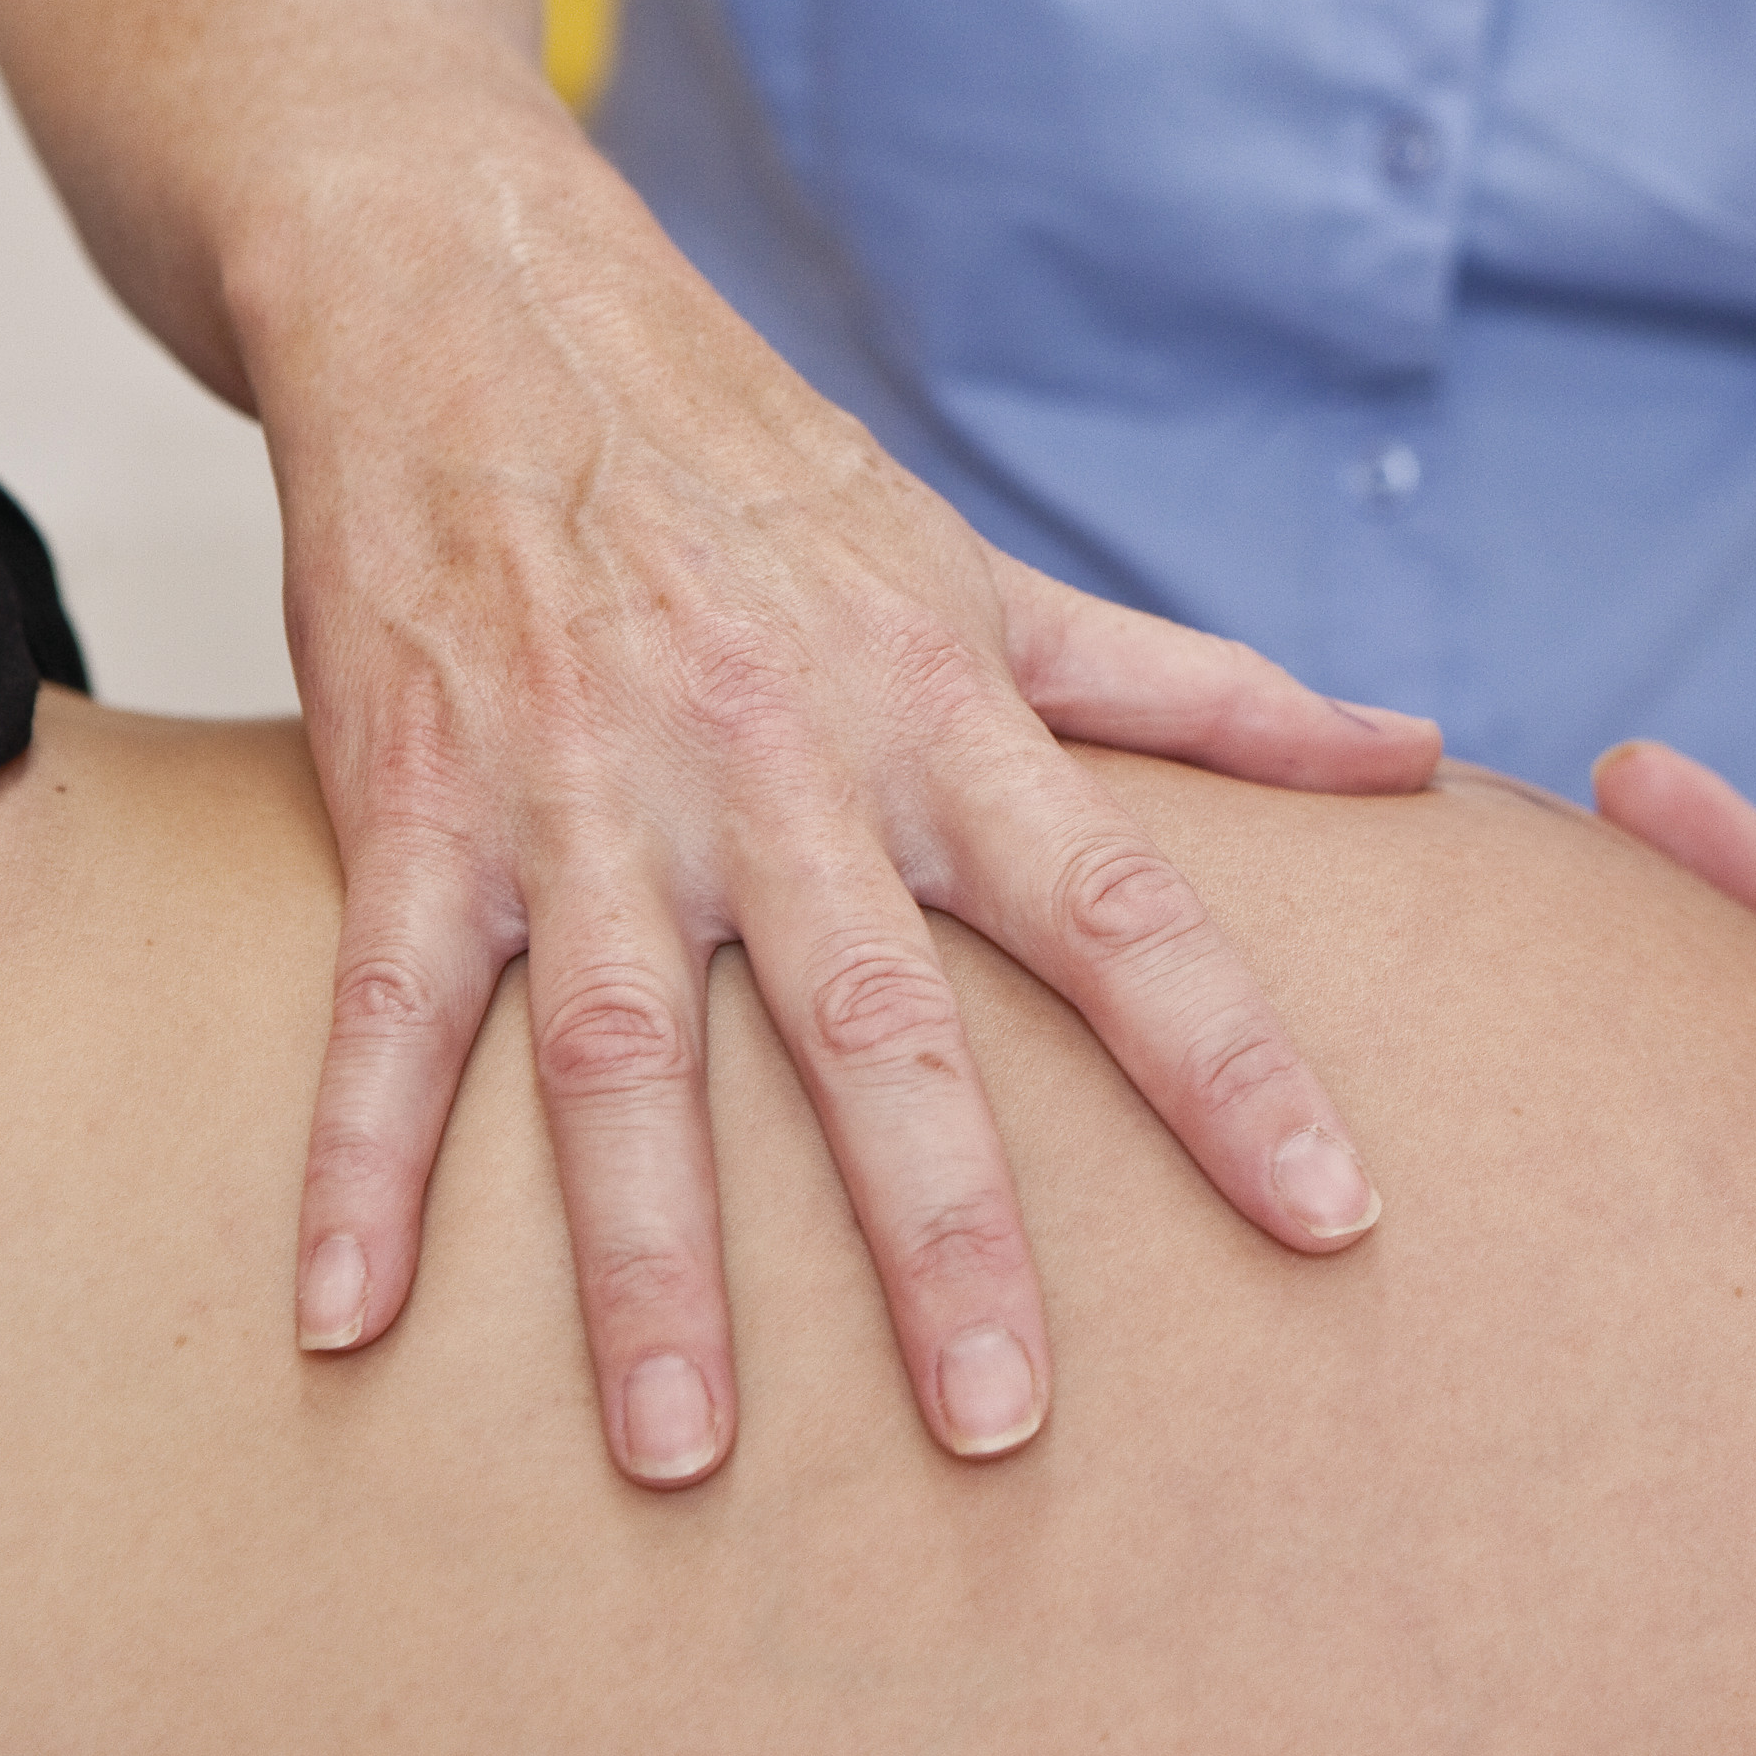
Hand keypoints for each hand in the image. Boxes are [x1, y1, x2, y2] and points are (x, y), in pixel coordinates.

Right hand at [267, 163, 1436, 1485]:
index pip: (1126, 910)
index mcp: (939, 716)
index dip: (1237, 1064)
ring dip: (652, 1262)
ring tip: (682, 1455)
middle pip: (879, 1024)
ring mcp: (586, 794)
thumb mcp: (988, 575)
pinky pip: (389, 1007)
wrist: (477, 300)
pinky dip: (358, 1161)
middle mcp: (776, 766)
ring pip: (631, 1056)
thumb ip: (1196, 691)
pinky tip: (343, 1322)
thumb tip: (1412, 752)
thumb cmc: (761, 471)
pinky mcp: (415, 806)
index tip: (1335, 1218)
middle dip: (942, 1231)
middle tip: (1001, 1424)